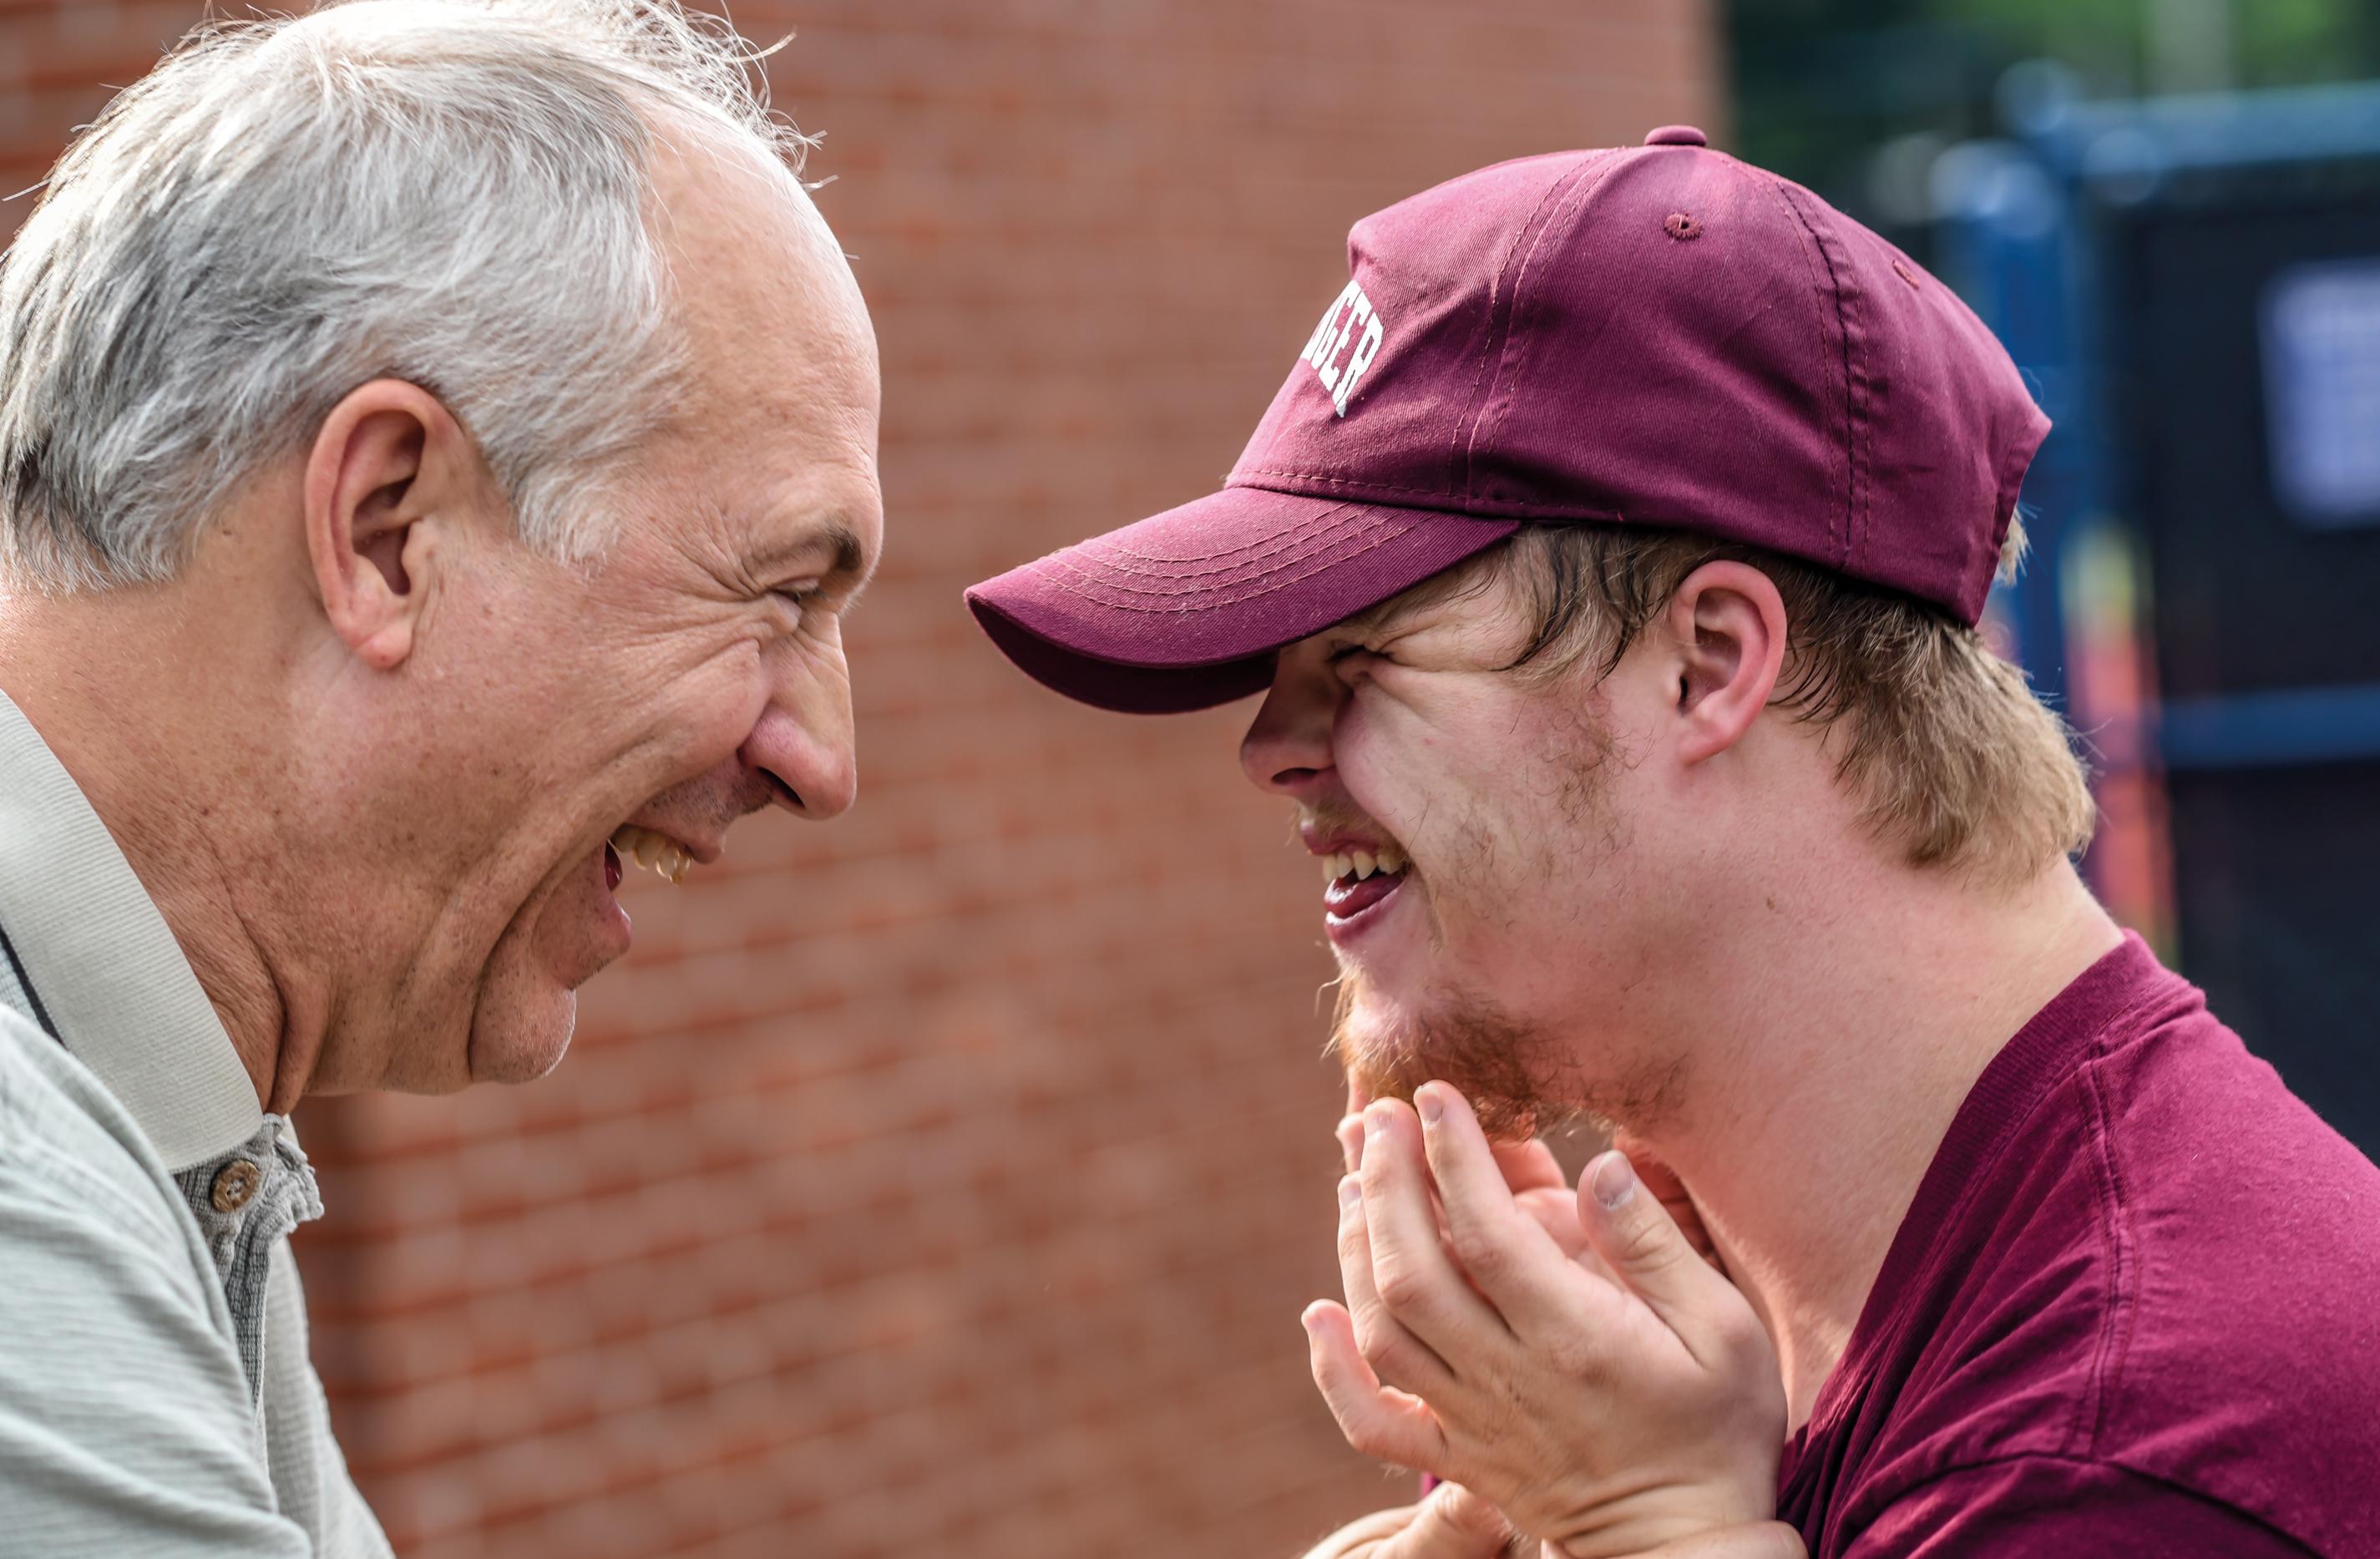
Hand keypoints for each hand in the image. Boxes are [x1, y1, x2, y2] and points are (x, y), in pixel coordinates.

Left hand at [1305, 1084, 1786, 1558]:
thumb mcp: (1726, 1330)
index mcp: (1574, 1339)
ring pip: (1384, 1329)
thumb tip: (1599, 1164)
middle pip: (1414, 1270)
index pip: (1487, 1232)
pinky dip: (1333, 1369)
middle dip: (1387, 1180)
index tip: (1434, 1092)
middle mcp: (1507, 1378)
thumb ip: (1656, 1245)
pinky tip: (1320, 1312)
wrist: (1687, 1548)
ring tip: (1355, 1178)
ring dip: (1356, 1246)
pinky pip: (1371, 1421)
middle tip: (1378, 1114)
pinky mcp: (1457, 1459)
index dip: (1453, 1155)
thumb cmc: (1718, 1429)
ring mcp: (1473, 1422)